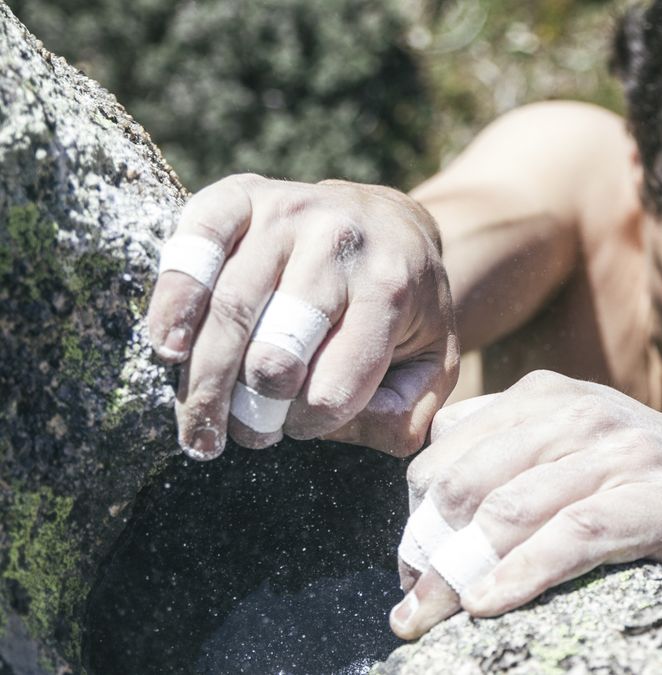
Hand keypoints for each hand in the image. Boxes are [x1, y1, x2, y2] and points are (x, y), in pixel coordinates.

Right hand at [146, 174, 458, 458]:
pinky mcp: (243, 195)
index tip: (301, 427)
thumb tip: (349, 426)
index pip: (331, 389)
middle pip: (274, 354)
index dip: (308, 424)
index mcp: (391, 289)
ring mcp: (288, 213)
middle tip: (242, 437)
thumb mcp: (433, 363)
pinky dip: (172, 302)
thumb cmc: (405, 308)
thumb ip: (407, 413)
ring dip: (203, 382)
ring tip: (199, 425)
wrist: (389, 223)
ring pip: (229, 311)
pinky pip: (193, 246)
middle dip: (250, 411)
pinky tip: (170, 347)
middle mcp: (339, 243)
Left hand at [389, 370, 661, 638]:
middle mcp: (581, 413)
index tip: (411, 566)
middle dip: (428, 551)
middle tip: (415, 605)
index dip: (415, 512)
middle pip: (466, 482)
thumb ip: (501, 451)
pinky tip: (489, 605)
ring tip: (431, 618)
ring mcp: (626, 451)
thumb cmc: (636, 480)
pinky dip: (522, 575)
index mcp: (545, 395)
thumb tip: (420, 498)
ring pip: (510, 511)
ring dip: (458, 575)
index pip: (445, 448)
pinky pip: (575, 536)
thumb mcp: (568, 445)